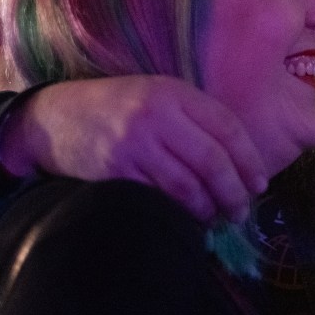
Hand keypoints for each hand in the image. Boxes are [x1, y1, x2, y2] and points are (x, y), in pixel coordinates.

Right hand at [0, 75, 268, 222]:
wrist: (54, 117)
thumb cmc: (117, 108)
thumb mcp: (157, 95)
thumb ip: (195, 118)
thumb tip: (240, 161)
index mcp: (173, 93)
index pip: (227, 127)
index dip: (249, 159)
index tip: (260, 183)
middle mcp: (155, 115)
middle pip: (212, 161)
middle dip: (234, 192)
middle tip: (242, 210)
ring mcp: (133, 145)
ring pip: (187, 186)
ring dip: (209, 209)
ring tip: (218, 218)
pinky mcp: (114, 172)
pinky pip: (158, 200)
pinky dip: (179, 214)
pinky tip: (188, 221)